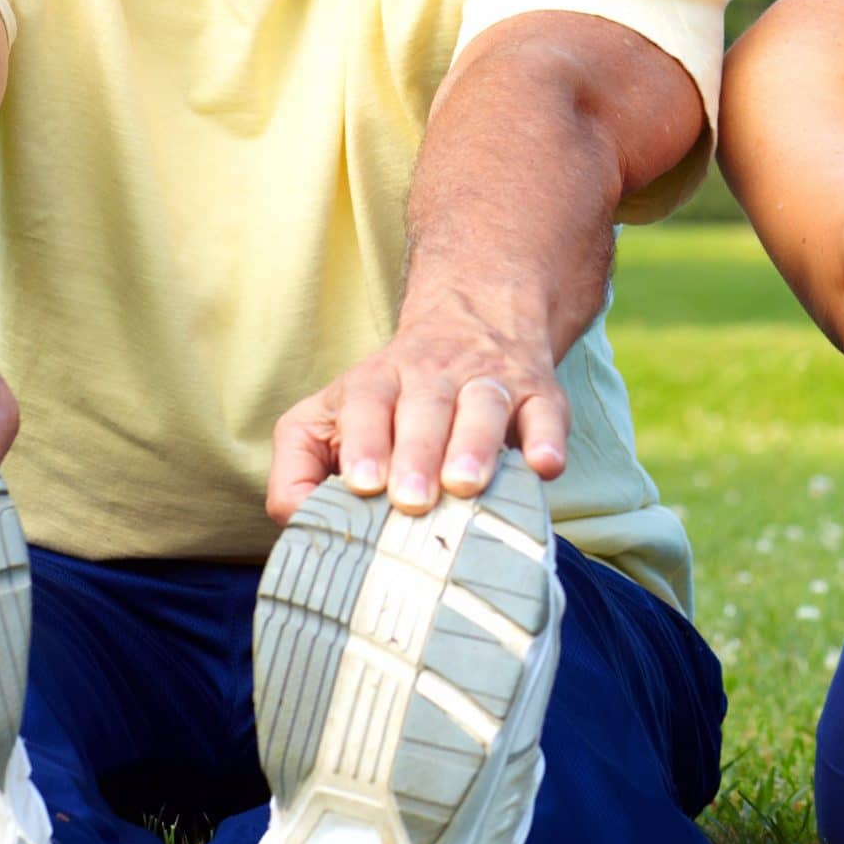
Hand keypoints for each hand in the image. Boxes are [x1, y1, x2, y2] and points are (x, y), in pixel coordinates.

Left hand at [268, 286, 568, 523]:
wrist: (475, 321)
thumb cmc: (390, 400)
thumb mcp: (329, 419)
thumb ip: (296, 470)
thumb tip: (296, 522)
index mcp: (376, 382)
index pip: (366, 403)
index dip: (364, 442)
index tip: (362, 484)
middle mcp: (433, 375)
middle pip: (423, 406)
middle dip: (417, 453)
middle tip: (410, 500)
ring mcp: (489, 382)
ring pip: (483, 405)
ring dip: (474, 445)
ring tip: (465, 486)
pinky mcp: (539, 396)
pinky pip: (546, 413)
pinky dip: (547, 439)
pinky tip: (544, 467)